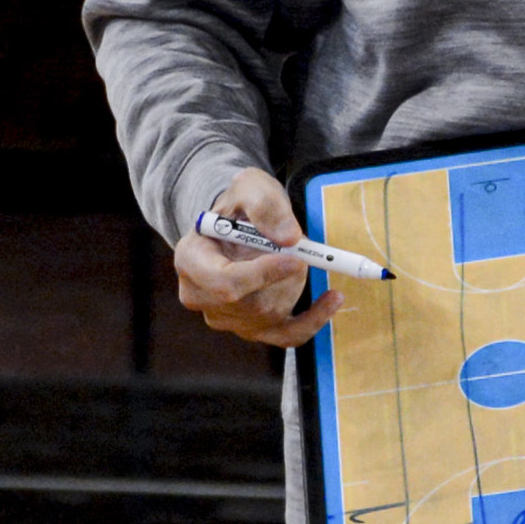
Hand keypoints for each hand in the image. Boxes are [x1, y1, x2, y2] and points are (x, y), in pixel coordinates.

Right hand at [173, 165, 334, 346]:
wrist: (238, 224)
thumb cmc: (240, 206)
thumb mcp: (250, 188)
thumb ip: (266, 206)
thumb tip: (289, 238)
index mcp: (191, 260)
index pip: (223, 283)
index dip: (261, 275)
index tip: (295, 258)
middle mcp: (200, 296)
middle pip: (250, 305)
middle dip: (285, 280)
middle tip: (305, 254)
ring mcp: (224, 318)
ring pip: (270, 316)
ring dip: (294, 287)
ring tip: (298, 257)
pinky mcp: (250, 329)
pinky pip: (285, 336)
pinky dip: (313, 320)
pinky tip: (333, 299)